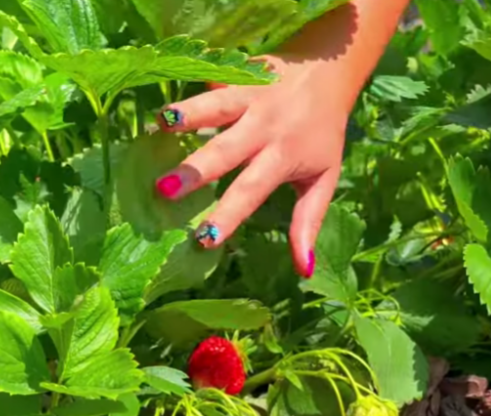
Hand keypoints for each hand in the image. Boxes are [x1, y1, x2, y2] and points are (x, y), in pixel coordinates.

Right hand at [153, 53, 358, 278]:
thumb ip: (308, 222)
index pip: (251, 190)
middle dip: (195, 169)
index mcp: (283, 156)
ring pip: (216, 105)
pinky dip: (192, 83)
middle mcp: (265, 126)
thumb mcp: (323, 179)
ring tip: (160, 123)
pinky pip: (214, 77)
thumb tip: (304, 269)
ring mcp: (250, 95)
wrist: (329, 71)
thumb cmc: (322, 135)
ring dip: (189, 113)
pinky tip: (167, 99)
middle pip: (226, 150)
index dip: (228, 215)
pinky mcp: (239, 71)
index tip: (204, 239)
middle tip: (164, 190)